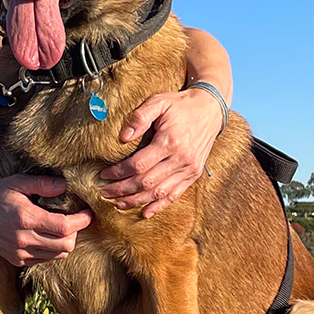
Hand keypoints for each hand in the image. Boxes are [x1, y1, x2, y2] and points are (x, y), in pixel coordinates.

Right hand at [0, 174, 91, 266]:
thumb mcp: (16, 182)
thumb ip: (42, 184)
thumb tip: (65, 186)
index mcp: (27, 218)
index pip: (65, 227)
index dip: (82, 221)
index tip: (87, 212)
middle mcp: (24, 239)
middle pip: (66, 245)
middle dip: (76, 232)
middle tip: (75, 219)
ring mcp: (20, 252)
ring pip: (57, 256)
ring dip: (65, 243)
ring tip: (62, 228)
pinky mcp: (16, 260)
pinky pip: (44, 259)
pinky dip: (52, 250)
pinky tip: (46, 236)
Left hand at [99, 88, 225, 217]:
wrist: (210, 109)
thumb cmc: (180, 105)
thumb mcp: (159, 102)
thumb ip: (140, 117)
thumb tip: (123, 137)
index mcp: (170, 142)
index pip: (138, 165)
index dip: (118, 173)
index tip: (103, 174)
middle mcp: (181, 159)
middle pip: (146, 183)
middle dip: (122, 190)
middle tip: (104, 192)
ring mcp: (189, 169)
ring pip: (159, 193)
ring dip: (136, 201)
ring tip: (118, 203)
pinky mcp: (194, 174)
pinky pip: (175, 195)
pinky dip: (159, 206)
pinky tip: (145, 212)